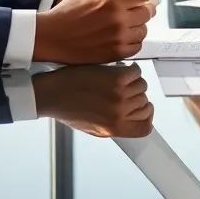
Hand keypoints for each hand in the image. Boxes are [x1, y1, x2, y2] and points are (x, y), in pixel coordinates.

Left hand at [32, 63, 154, 137]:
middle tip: (125, 91)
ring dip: (134, 81)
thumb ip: (116, 127)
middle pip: (145, 103)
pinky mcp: (116, 78)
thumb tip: (133, 121)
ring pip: (142, 86)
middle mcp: (120, 113)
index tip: (142, 109)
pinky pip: (136, 72)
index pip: (146, 127)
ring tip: (120, 80)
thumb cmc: (69, 110)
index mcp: (115, 129)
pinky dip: (132, 69)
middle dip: (137, 96)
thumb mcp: (94, 128)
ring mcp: (119, 95)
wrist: (52, 94)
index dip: (146, 116)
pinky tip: (121, 70)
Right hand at [33, 0, 155, 63]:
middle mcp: (119, 21)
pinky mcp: (116, 53)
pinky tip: (122, 36)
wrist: (51, 37)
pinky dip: (132, 41)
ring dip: (137, 25)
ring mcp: (118, 39)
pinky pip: (136, 46)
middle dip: (143, 7)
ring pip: (143, 30)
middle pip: (147, 12)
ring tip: (124, 23)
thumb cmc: (66, 15)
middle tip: (134, 8)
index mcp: (113, 2)